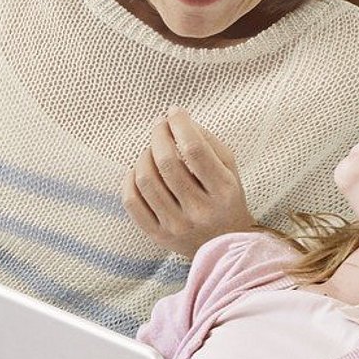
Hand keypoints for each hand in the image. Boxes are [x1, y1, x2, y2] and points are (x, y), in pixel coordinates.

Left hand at [121, 107, 254, 256]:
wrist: (225, 246)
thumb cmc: (225, 199)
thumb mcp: (228, 168)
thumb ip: (207, 142)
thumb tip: (176, 120)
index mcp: (224, 190)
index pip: (195, 150)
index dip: (180, 125)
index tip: (174, 112)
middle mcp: (200, 210)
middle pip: (167, 163)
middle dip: (159, 135)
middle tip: (159, 125)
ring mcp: (177, 225)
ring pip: (146, 180)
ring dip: (144, 155)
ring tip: (151, 149)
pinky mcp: (158, 235)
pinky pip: (132, 202)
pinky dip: (130, 179)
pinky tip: (138, 171)